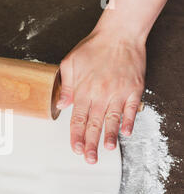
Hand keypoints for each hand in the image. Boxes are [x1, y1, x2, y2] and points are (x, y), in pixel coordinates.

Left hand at [57, 30, 144, 163]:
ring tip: (108, 150)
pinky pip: (131, 109)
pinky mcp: (133, 89)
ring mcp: (118, 92)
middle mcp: (100, 94)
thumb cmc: (93, 47)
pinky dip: (129, 121)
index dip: (76, 136)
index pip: (77, 120)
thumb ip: (65, 86)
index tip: (75, 148)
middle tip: (89, 159)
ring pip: (112, 119)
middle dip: (90, 144)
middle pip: (93, 124)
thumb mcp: (70, 63)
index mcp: (83, 91)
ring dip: (110, 136)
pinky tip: (126, 132)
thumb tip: (60, 105)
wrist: (119, 34)